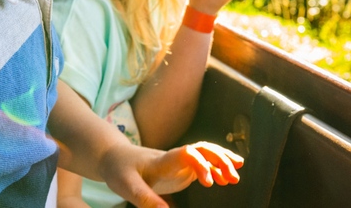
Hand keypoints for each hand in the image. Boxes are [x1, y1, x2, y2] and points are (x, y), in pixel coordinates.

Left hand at [100, 141, 242, 207]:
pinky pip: (203, 165)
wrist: (114, 158)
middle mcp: (175, 157)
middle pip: (202, 150)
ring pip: (206, 155)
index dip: (201, 164)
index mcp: (163, 160)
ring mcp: (179, 162)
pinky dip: (216, 169)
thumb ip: (146, 199)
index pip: (187, 154)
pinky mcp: (181, 169)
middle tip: (233, 177)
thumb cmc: (119, 170)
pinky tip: (226, 179)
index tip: (209, 183)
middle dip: (220, 159)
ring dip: (222, 162)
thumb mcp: (127, 186)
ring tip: (236, 177)